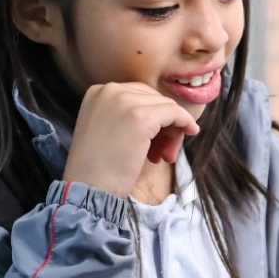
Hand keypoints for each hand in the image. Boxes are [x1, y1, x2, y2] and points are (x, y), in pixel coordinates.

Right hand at [62, 82, 199, 197]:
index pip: (139, 95)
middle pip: (153, 99)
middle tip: (162, 151)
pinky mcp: (141, 116)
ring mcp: (125, 101)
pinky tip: (191, 132)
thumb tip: (165, 115)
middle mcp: (110, 90)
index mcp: (99, 91)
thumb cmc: (98, 166)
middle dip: (163, 123)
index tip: (154, 141)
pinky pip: (175, 112)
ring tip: (163, 156)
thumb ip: (128, 115)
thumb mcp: (108, 128)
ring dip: (172, 131)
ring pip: (166, 106)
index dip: (153, 117)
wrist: (87, 187)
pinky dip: (185, 122)